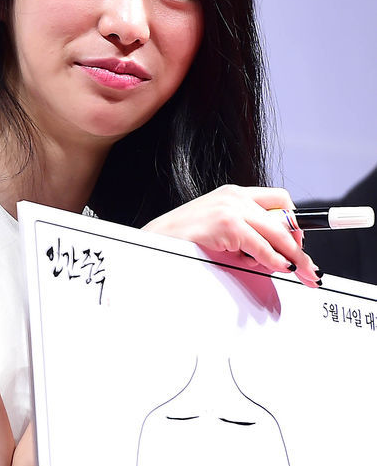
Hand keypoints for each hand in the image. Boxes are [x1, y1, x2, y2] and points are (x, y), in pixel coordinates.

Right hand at [143, 185, 320, 287]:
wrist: (154, 242)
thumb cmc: (184, 242)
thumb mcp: (222, 236)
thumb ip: (248, 240)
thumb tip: (279, 258)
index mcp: (234, 195)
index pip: (278, 201)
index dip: (295, 224)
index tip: (303, 245)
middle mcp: (235, 196)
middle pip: (285, 217)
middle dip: (300, 246)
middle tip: (310, 269)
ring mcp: (231, 207)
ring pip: (278, 231)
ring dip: (292, 254)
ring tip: (298, 271)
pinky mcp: (226, 223)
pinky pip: (262, 244)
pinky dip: (274, 258)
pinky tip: (278, 267)